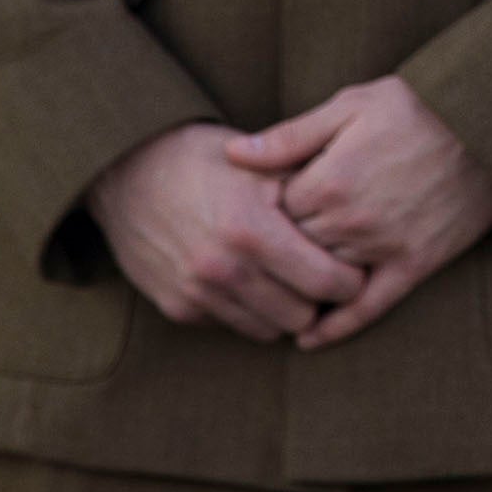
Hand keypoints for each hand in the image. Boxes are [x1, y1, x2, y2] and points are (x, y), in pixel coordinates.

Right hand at [86, 123, 365, 342]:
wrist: (128, 172)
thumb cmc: (208, 161)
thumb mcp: (264, 165)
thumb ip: (311, 193)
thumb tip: (362, 216)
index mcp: (251, 229)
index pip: (326, 282)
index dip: (351, 279)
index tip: (356, 267)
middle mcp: (222, 268)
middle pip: (301, 316)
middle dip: (320, 301)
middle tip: (326, 277)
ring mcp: (196, 292)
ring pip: (268, 329)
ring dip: (284, 310)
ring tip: (290, 280)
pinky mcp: (177, 307)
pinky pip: (231, 325)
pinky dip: (248, 309)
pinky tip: (251, 280)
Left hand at [226, 79, 491, 346]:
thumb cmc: (419, 106)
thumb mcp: (351, 105)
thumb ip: (290, 136)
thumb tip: (232, 154)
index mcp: (326, 182)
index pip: (271, 214)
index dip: (267, 209)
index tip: (268, 204)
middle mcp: (349, 222)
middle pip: (293, 248)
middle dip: (282, 246)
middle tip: (272, 245)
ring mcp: (383, 247)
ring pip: (323, 277)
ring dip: (303, 280)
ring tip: (283, 283)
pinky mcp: (415, 263)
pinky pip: (369, 306)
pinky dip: (337, 326)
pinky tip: (309, 338)